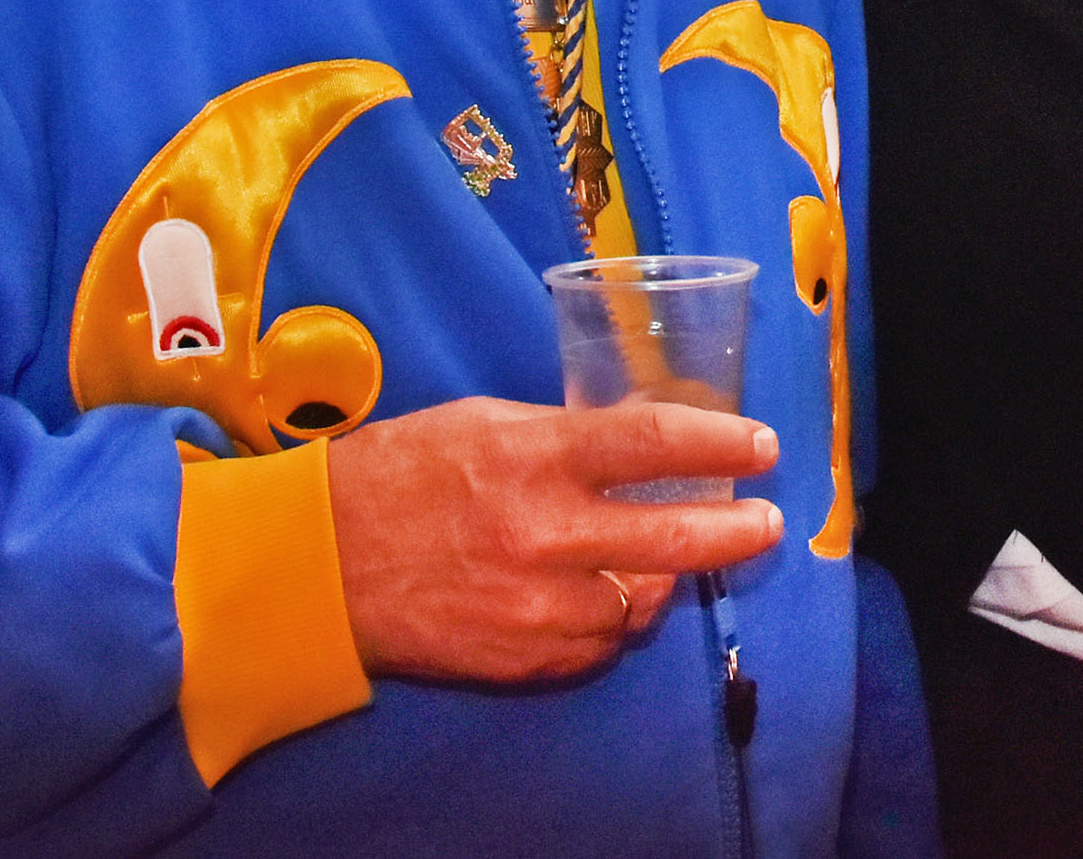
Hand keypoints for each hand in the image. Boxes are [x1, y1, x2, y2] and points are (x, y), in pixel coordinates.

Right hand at [326, 396, 785, 682]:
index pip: (656, 443)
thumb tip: (635, 443)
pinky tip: (602, 598)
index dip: (722, 444)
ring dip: (661, 581)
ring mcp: (533, 606)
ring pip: (639, 603)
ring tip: (666, 560)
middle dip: (737, 532)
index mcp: (537, 459)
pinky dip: (608, 622)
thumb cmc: (399, 474)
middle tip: (767, 523)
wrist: (315, 567)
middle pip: (674, 539)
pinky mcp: (518, 658)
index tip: (763, 447)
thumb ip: (563, 437)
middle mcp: (545, 535)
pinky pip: (594, 645)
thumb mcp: (486, 424)